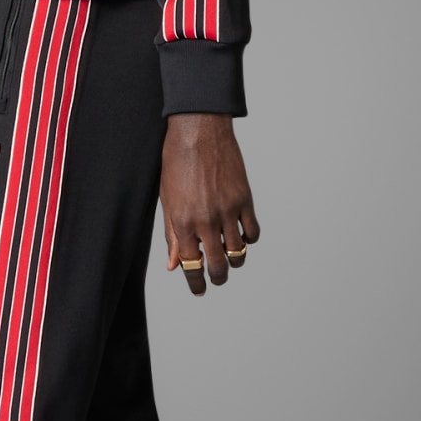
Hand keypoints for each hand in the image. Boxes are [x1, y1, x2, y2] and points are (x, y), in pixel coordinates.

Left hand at [160, 113, 258, 295]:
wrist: (198, 131)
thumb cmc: (176, 162)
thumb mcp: (167, 200)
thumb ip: (173, 234)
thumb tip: (174, 265)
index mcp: (183, 222)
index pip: (191, 265)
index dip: (195, 282)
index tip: (199, 290)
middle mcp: (206, 220)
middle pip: (218, 265)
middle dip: (217, 278)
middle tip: (217, 279)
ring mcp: (227, 210)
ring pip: (238, 251)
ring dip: (234, 261)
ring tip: (230, 258)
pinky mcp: (244, 199)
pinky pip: (253, 231)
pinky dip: (248, 238)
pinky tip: (241, 234)